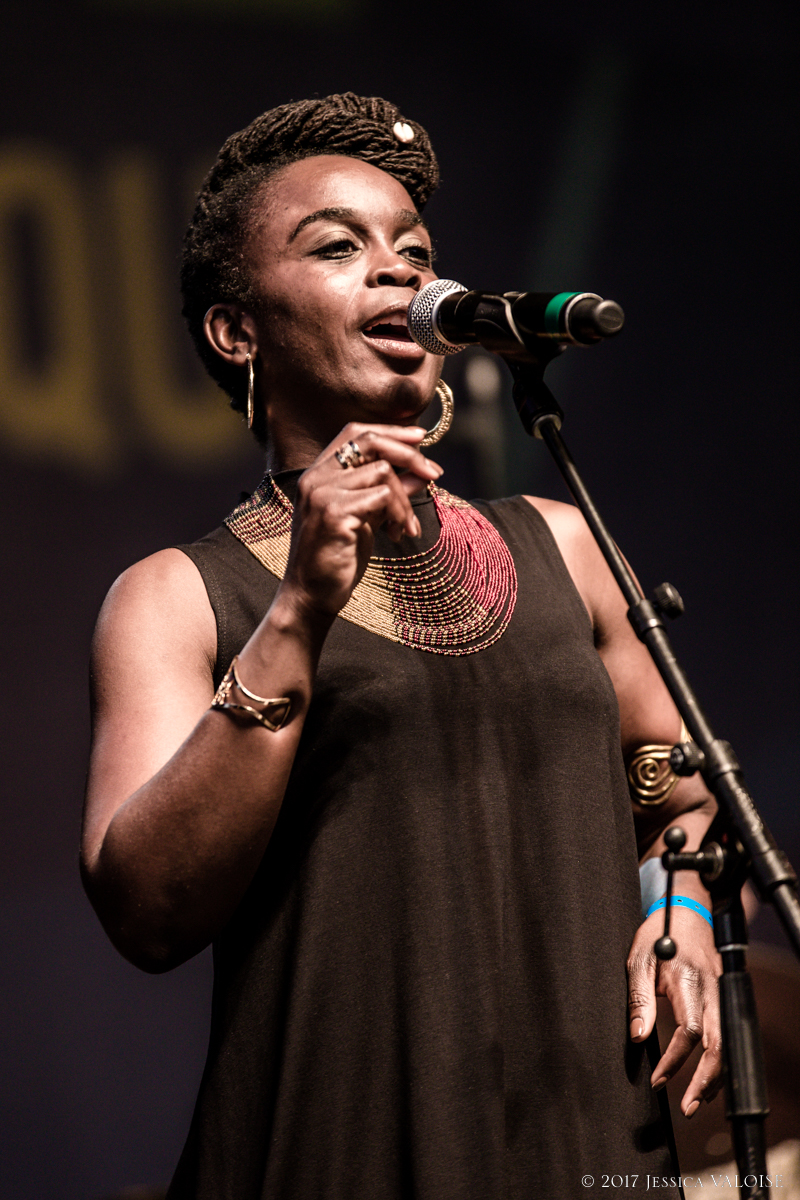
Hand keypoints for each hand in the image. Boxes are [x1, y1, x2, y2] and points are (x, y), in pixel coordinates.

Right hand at [279, 423, 442, 622]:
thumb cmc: (338, 558)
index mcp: (319, 474)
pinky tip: (397, 534)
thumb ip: (389, 492)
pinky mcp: (332, 513)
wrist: (311, 596)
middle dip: (408, 454)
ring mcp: (321, 493)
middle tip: (434, 474)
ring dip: (404, 500)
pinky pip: (381, 497)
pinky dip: (399, 513)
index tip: (420, 438)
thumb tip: (421, 472)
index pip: (355, 432)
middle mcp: (315, 477)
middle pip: (369, 441)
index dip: (391, 431)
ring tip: (405, 527)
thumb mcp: (368, 518)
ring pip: (382, 471)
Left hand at [627, 907, 722, 1115]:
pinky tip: (706, 1078)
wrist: (688, 910)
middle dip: (706, 1081)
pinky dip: (720, 1061)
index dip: (675, 1060)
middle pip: (719, 1045)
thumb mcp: (638, 959)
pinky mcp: (726, 998)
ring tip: (695, 1101)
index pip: (690, 1031)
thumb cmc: (660, 933)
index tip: (658, 1079)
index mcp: (691, 981)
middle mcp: (714, 990)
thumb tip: (637, 1037)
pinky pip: (727, 1035)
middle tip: (687, 1106)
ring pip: (727, 1044)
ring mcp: (724, 994)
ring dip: (715, 1077)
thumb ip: (638, 999)